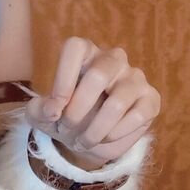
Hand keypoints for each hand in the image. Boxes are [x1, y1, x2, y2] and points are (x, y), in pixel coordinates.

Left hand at [25, 38, 159, 169]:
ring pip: (117, 102)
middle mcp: (113, 59)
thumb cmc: (64, 116)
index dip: (62, 79)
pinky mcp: (151, 99)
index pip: (75, 48)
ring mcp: (135, 78)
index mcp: (85, 52)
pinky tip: (104, 139)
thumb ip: (39, 109)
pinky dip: (115, 134)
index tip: (53, 109)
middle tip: (66, 128)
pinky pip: (137, 116)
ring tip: (81, 142)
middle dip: (77, 110)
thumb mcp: (42, 115)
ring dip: (94, 130)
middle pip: (98, 75)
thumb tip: (53, 110)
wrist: (88, 138)